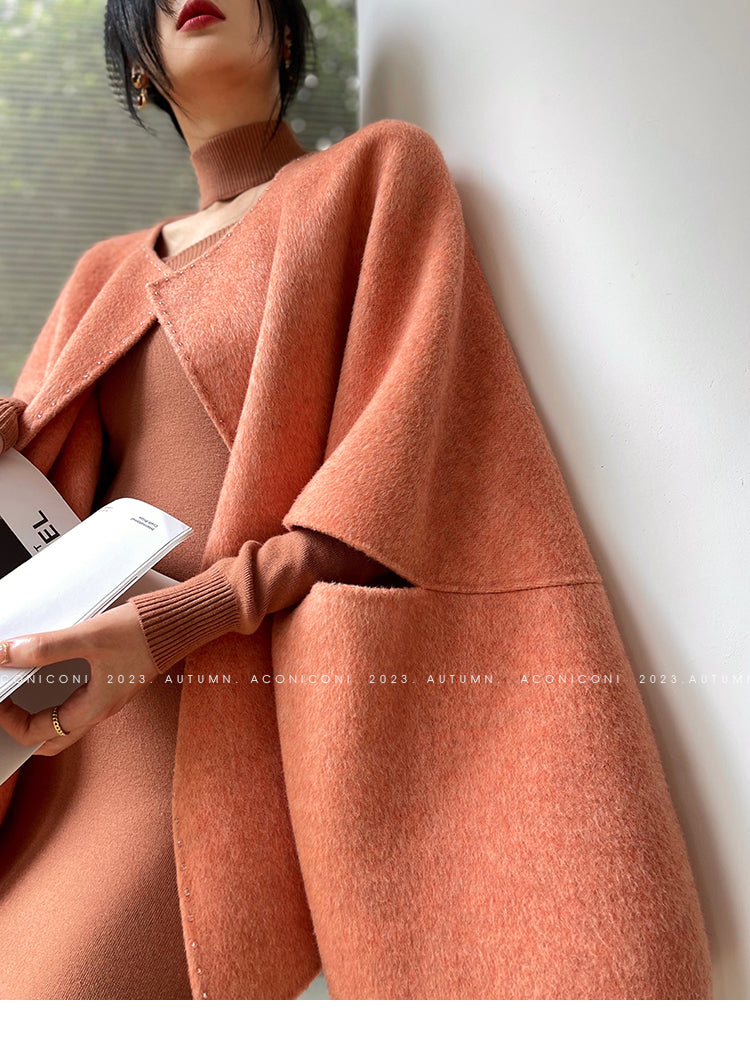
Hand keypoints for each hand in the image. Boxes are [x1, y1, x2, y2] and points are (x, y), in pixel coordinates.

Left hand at [0, 603, 159, 755]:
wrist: (177, 622)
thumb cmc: (141, 634)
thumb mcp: (88, 638)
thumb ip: (46, 647)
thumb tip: (7, 653)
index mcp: (93, 708)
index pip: (39, 735)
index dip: (11, 722)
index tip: (0, 700)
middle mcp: (100, 709)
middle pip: (52, 738)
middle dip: (23, 728)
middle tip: (6, 704)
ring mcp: (107, 697)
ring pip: (64, 721)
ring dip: (39, 713)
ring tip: (19, 689)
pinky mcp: (111, 683)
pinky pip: (76, 700)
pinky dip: (55, 694)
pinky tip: (47, 671)